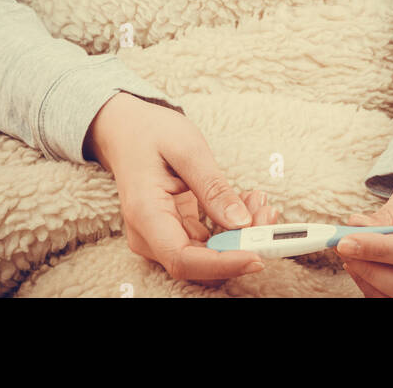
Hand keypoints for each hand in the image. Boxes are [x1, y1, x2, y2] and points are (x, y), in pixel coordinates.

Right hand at [84, 92, 280, 283]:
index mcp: (145, 213)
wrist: (125, 129)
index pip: (183, 258)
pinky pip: (205, 241)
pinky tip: (246, 202)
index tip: (257, 255)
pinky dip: (229, 227)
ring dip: (239, 236)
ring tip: (259, 201)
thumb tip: (242, 222)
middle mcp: (148, 235)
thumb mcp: (186, 147)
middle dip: (239, 245)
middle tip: (267, 213)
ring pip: (206, 253)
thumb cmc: (150, 132)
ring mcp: (158, 237)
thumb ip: (213, 187)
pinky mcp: (172, 231)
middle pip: (198, 260)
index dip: (222, 263)